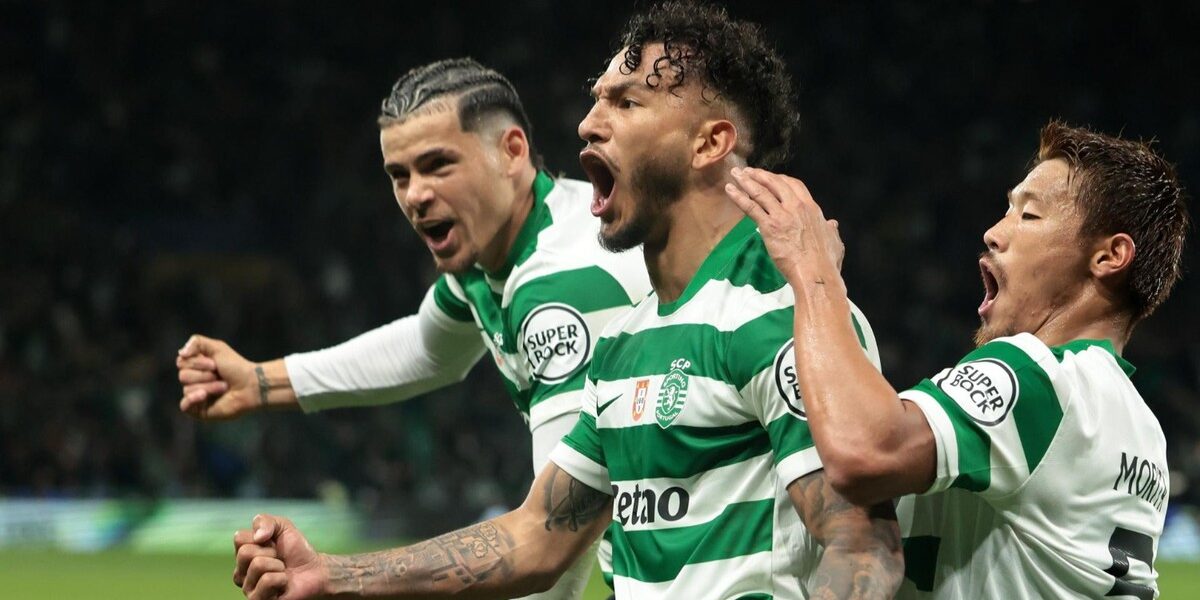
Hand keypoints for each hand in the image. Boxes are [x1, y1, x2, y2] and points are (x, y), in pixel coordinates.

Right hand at [176, 334, 259, 419]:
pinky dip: (192, 399)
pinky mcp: (199, 410)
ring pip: (187, 389)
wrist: (251, 385)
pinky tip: (204, 395)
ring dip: (209, 386)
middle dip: (204, 375)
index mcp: (195, 367)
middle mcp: (193, 381)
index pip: (181, 362)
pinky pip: (185, 406)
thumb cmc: (236, 367)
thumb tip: (180, 353)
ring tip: (224, 387)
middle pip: (183, 376)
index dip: (198, 363)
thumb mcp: (217, 347)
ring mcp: (195, 396)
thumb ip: (197, 342)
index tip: (215, 364)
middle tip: (220, 376)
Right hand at [234, 514, 326, 598]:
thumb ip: (264, 521)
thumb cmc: (296, 551)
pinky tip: (283, 583)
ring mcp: (249, 589)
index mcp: (243, 556)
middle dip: (270, 552)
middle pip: (245, 552)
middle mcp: (241, 573)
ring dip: (277, 565)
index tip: (273, 543)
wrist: (315, 570)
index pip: (239, 538)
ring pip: (257, 565)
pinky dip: (281, 578)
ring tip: (282, 571)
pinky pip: (267, 580)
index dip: (263, 537)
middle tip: (279, 558)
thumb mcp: (282, 526)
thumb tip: (257, 537)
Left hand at [725, 167, 844, 283]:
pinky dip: (739, 197)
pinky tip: (730, 190)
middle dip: (761, 175)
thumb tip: (832, 224)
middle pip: (776, 184)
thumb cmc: (826, 262)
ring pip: (761, 192)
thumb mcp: (835, 241)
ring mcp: (782, 215)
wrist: (815, 273)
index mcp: (811, 208)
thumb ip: (831, 230)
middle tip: (749, 171)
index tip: (772, 177)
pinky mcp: (769, 226)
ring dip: (746, 181)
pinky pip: (751, 207)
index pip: (795, 185)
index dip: (781, 179)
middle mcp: (796, 207)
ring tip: (736, 174)